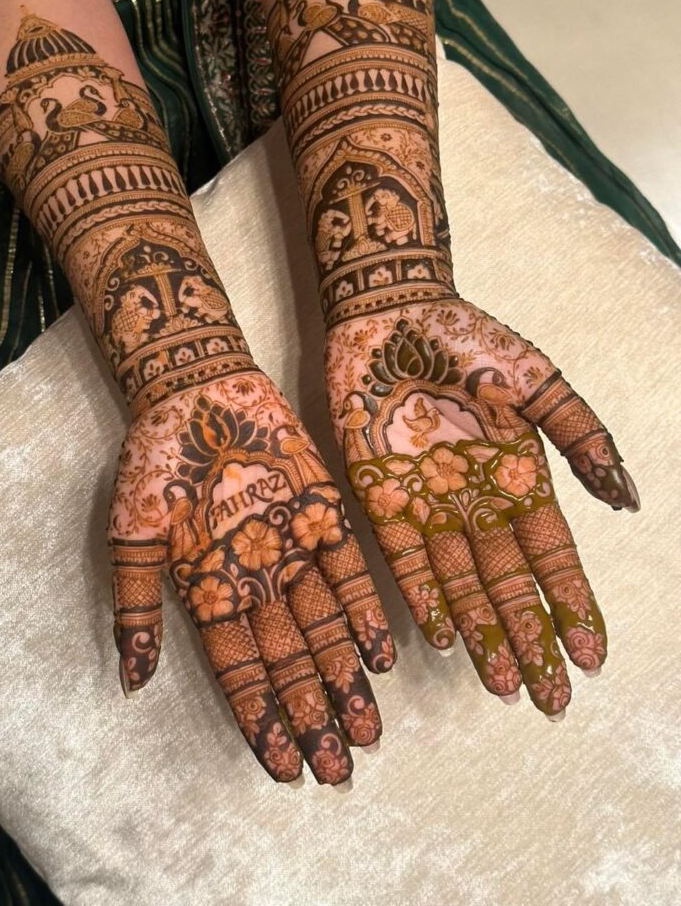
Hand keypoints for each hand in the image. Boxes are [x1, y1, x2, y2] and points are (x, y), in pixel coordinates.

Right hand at [107, 370, 394, 783]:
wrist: (195, 390)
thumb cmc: (155, 462)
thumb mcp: (132, 535)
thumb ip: (136, 606)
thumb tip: (130, 683)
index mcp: (210, 592)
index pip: (241, 672)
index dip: (262, 721)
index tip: (285, 769)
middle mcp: (258, 580)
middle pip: (291, 661)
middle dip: (314, 715)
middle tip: (341, 770)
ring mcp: (293, 549)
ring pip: (326, 627)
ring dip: (345, 678)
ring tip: (367, 731)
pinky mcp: (324, 513)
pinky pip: (349, 571)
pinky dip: (363, 612)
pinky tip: (379, 656)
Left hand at [325, 296, 638, 716]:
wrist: (394, 313)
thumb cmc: (470, 341)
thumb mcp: (539, 385)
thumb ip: (582, 439)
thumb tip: (628, 501)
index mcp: (520, 479)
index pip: (553, 559)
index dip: (573, 607)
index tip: (592, 657)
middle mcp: (477, 503)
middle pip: (510, 586)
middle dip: (532, 640)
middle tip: (550, 697)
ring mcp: (429, 505)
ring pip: (462, 585)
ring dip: (483, 633)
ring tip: (504, 682)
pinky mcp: (381, 497)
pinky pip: (405, 559)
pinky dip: (424, 598)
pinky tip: (442, 636)